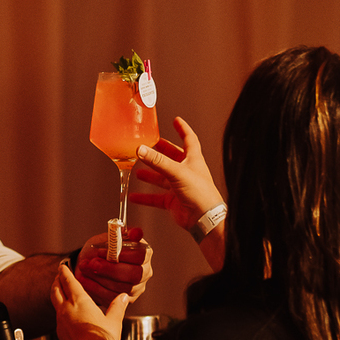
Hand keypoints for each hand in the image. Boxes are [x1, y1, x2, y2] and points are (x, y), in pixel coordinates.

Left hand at [50, 261, 129, 339]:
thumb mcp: (114, 321)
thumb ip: (117, 307)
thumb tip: (123, 297)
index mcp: (80, 301)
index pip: (69, 281)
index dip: (65, 272)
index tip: (62, 266)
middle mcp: (67, 309)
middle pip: (56, 290)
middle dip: (57, 281)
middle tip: (59, 276)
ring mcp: (61, 321)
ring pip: (54, 302)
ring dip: (56, 294)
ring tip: (60, 292)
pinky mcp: (59, 333)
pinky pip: (57, 316)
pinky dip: (59, 310)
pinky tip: (66, 314)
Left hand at [75, 226, 151, 307]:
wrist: (90, 263)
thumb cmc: (101, 249)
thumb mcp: (108, 237)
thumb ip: (120, 234)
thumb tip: (137, 232)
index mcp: (144, 255)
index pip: (142, 256)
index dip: (124, 254)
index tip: (106, 250)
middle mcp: (143, 273)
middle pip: (134, 275)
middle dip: (111, 269)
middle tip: (93, 263)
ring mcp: (135, 288)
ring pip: (121, 287)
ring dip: (99, 277)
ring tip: (84, 268)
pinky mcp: (123, 300)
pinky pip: (110, 297)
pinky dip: (94, 287)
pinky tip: (84, 279)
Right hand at [131, 117, 223, 232]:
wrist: (204, 218)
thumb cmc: (201, 194)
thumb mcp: (177, 172)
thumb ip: (157, 161)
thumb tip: (141, 150)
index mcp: (193, 160)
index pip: (189, 139)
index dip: (183, 129)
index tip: (176, 121)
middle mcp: (186, 171)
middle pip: (171, 157)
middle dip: (159, 151)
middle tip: (146, 146)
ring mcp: (179, 186)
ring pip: (161, 177)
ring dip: (150, 174)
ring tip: (137, 170)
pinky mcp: (173, 201)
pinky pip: (156, 197)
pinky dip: (145, 197)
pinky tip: (135, 196)